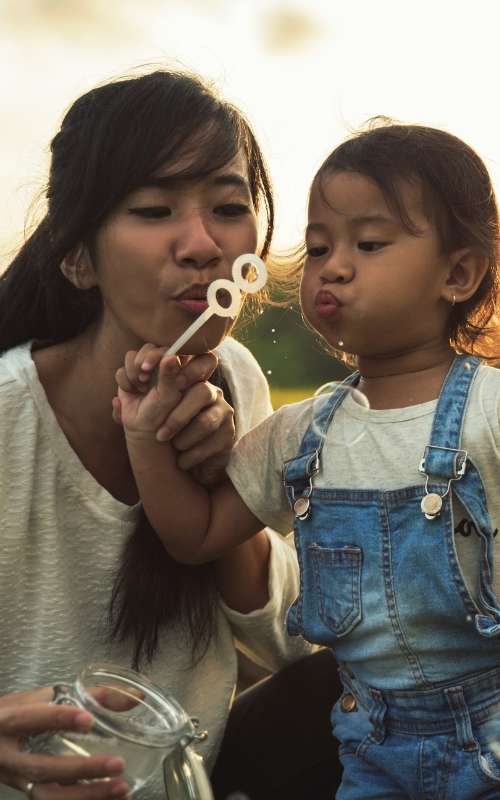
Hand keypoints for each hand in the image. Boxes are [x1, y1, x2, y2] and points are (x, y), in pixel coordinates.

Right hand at [0, 687, 129, 798]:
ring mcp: (17, 780)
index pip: (30, 719)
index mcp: (9, 722)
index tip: (87, 720)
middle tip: (117, 764)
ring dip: (86, 796)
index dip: (58, 719)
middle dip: (82, 770)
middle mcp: (10, 756)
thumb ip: (87, 695)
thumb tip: (134, 696)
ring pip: (48, 796)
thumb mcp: (44, 696)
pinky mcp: (27, 793)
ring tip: (121, 788)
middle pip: (43, 768)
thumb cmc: (19, 712)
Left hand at [114, 345, 235, 484]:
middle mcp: (209, 391)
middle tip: (159, 435)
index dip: (172, 367)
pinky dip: (193, 456)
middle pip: (201, 391)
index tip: (149, 383)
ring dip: (184, 439)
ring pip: (207, 421)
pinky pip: (214, 443)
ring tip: (171, 449)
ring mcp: (223, 412)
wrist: (183, 462)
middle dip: (177, 416)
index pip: (190, 362)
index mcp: (187, 380)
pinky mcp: (229, 434)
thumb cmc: (161, 431)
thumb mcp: (140, 415)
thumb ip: (130, 403)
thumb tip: (115, 401)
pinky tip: (182, 462)